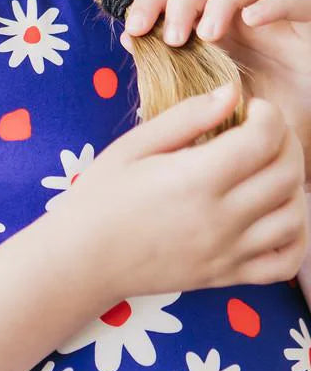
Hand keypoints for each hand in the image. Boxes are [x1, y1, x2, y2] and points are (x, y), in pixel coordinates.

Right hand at [51, 84, 307, 296]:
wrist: (80, 260)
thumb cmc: (99, 198)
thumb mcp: (133, 146)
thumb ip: (186, 118)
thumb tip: (232, 94)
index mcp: (197, 179)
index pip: (265, 138)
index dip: (268, 114)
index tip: (249, 110)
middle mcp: (220, 218)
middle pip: (287, 174)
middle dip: (286, 143)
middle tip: (262, 135)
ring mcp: (227, 252)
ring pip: (294, 218)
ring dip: (292, 188)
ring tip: (267, 173)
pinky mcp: (225, 277)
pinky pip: (284, 264)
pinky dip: (295, 240)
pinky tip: (274, 218)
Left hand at [119, 0, 310, 183]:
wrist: (281, 148)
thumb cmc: (238, 123)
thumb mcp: (195, 99)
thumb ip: (166, 69)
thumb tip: (130, 38)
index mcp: (209, 24)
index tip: (134, 30)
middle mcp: (241, 13)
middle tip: (172, 38)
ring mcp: (276, 18)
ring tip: (208, 36)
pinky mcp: (309, 29)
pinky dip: (274, 3)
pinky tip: (252, 21)